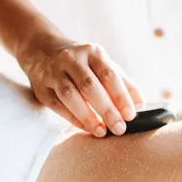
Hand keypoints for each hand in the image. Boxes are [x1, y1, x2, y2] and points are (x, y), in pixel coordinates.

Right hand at [17, 33, 143, 135]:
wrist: (41, 50)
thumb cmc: (82, 63)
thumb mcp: (103, 64)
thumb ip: (123, 83)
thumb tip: (141, 105)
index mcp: (92, 52)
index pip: (109, 74)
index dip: (121, 96)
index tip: (131, 115)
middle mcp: (71, 59)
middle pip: (90, 86)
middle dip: (107, 109)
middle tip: (119, 128)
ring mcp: (53, 72)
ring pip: (70, 95)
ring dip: (87, 116)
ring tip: (102, 132)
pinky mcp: (41, 87)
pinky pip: (57, 105)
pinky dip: (73, 118)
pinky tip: (86, 127)